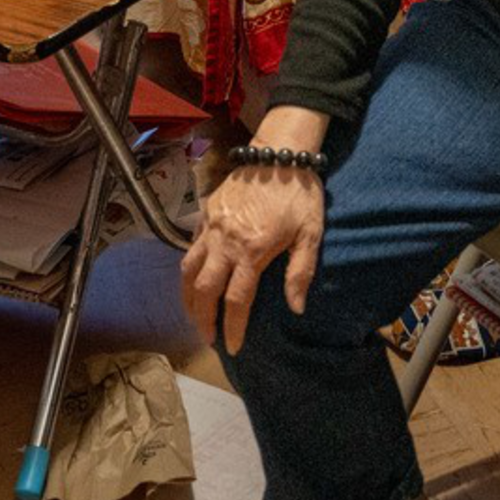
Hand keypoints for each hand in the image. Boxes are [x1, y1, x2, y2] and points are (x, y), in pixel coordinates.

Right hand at [180, 111, 327, 355]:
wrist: (279, 152)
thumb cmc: (299, 193)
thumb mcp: (311, 232)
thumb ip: (301, 271)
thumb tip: (296, 309)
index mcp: (252, 250)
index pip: (236, 300)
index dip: (232, 327)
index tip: (232, 347)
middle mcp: (225, 242)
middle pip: (204, 290)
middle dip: (203, 319)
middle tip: (208, 338)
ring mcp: (211, 227)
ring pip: (188, 270)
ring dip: (188, 298)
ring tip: (194, 316)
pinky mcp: (206, 213)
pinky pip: (190, 247)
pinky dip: (188, 269)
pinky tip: (193, 280)